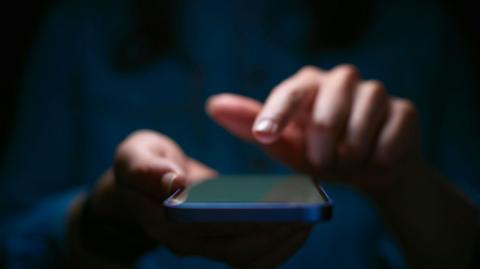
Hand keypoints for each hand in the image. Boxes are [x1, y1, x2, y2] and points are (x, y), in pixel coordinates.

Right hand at [69, 130, 310, 267]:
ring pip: (248, 259)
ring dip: (281, 242)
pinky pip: (254, 256)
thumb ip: (145, 167)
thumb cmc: (142, 165)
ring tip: (309, 217)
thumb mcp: (134, 154)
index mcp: (163, 221)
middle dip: (273, 233)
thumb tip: (171, 182)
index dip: (242, 221)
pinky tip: (299, 225)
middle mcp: (186, 243)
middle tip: (307, 211)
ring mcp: (205, 246)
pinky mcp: (222, 242)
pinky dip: (279, 245)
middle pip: (235, 250)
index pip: (206, 229)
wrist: (146, 184)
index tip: (277, 206)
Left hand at [207, 65, 422, 193]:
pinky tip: (374, 162)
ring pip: (361, 125)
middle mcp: (342, 80)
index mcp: (309, 84)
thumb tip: (213, 105)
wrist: (369, 171)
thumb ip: (253, 125)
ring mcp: (376, 92)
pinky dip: (378, 159)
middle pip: (327, 115)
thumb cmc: (320, 154)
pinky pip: (390, 138)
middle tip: (321, 163)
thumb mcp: (284, 144)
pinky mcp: (405, 110)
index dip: (277, 114)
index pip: (291, 93)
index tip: (266, 134)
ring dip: (350, 155)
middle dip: (321, 150)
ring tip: (348, 162)